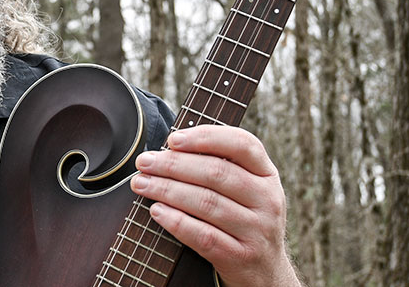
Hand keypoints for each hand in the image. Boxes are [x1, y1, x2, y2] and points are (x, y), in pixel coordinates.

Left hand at [130, 125, 301, 286]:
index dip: (206, 137)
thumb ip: (220, 165)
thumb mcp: (247, 189)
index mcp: (267, 174)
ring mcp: (257, 230)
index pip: (242, 144)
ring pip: (207, 202)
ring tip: (141, 184)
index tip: (172, 139)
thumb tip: (170, 148)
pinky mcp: (240, 256)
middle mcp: (267, 199)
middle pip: (216, 173)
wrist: (265, 271)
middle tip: (144, 162)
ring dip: (167, 190)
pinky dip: (176, 221)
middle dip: (173, 164)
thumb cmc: (244, 219)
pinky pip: (204, 235)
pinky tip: (156, 211)